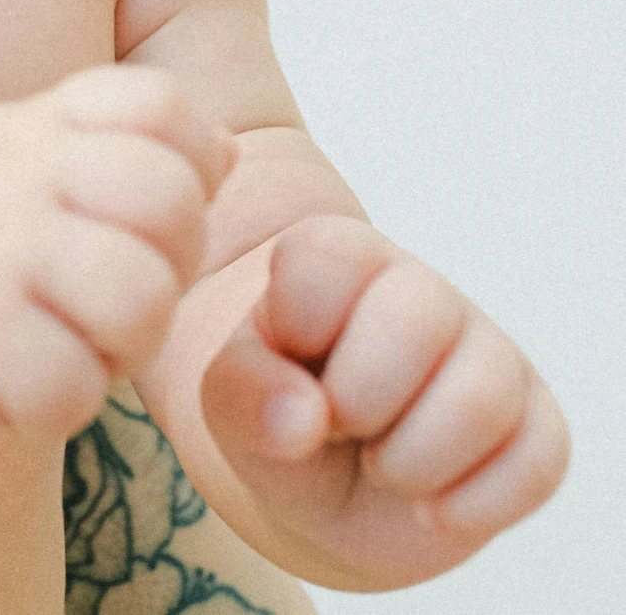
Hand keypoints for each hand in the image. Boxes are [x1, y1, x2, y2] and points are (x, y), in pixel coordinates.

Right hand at [0, 66, 234, 455]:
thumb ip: (120, 144)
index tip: (133, 218)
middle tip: (110, 302)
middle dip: (167, 269)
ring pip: (141, 300)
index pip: (165, 110)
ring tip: (68, 349)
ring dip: (120, 347)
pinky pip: (73, 389)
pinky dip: (56, 405)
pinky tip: (12, 388)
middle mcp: (23, 175)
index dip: (182, 171)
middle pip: (173, 205)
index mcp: (41, 125)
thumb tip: (222, 150)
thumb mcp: (18, 152)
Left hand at [201, 214, 569, 587]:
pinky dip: (471, 505)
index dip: (297, 327)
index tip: (287, 359)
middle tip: (336, 426)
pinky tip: (428, 507)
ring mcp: (488, 356)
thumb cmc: (272, 414)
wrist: (316, 486)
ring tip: (380, 465)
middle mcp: (424, 293)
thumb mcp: (229, 398)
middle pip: (416, 320)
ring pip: (481, 397)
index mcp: (342, 256)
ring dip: (411, 462)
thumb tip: (304, 420)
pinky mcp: (534, 426)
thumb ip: (243, 392)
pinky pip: (536, 464)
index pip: (329, 257)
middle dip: (357, 401)